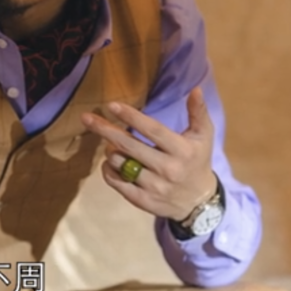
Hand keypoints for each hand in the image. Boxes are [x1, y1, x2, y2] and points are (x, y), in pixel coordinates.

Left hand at [80, 87, 217, 221]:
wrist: (199, 201)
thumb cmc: (197, 161)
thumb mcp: (203, 136)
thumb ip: (198, 112)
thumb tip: (195, 89)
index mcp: (182, 150)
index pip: (153, 130)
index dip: (131, 117)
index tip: (112, 105)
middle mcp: (167, 168)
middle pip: (129, 146)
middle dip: (105, 130)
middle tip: (86, 118)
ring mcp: (154, 186)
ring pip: (120, 163)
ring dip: (110, 150)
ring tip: (112, 144)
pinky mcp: (143, 200)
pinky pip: (117, 183)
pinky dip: (108, 170)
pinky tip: (109, 162)